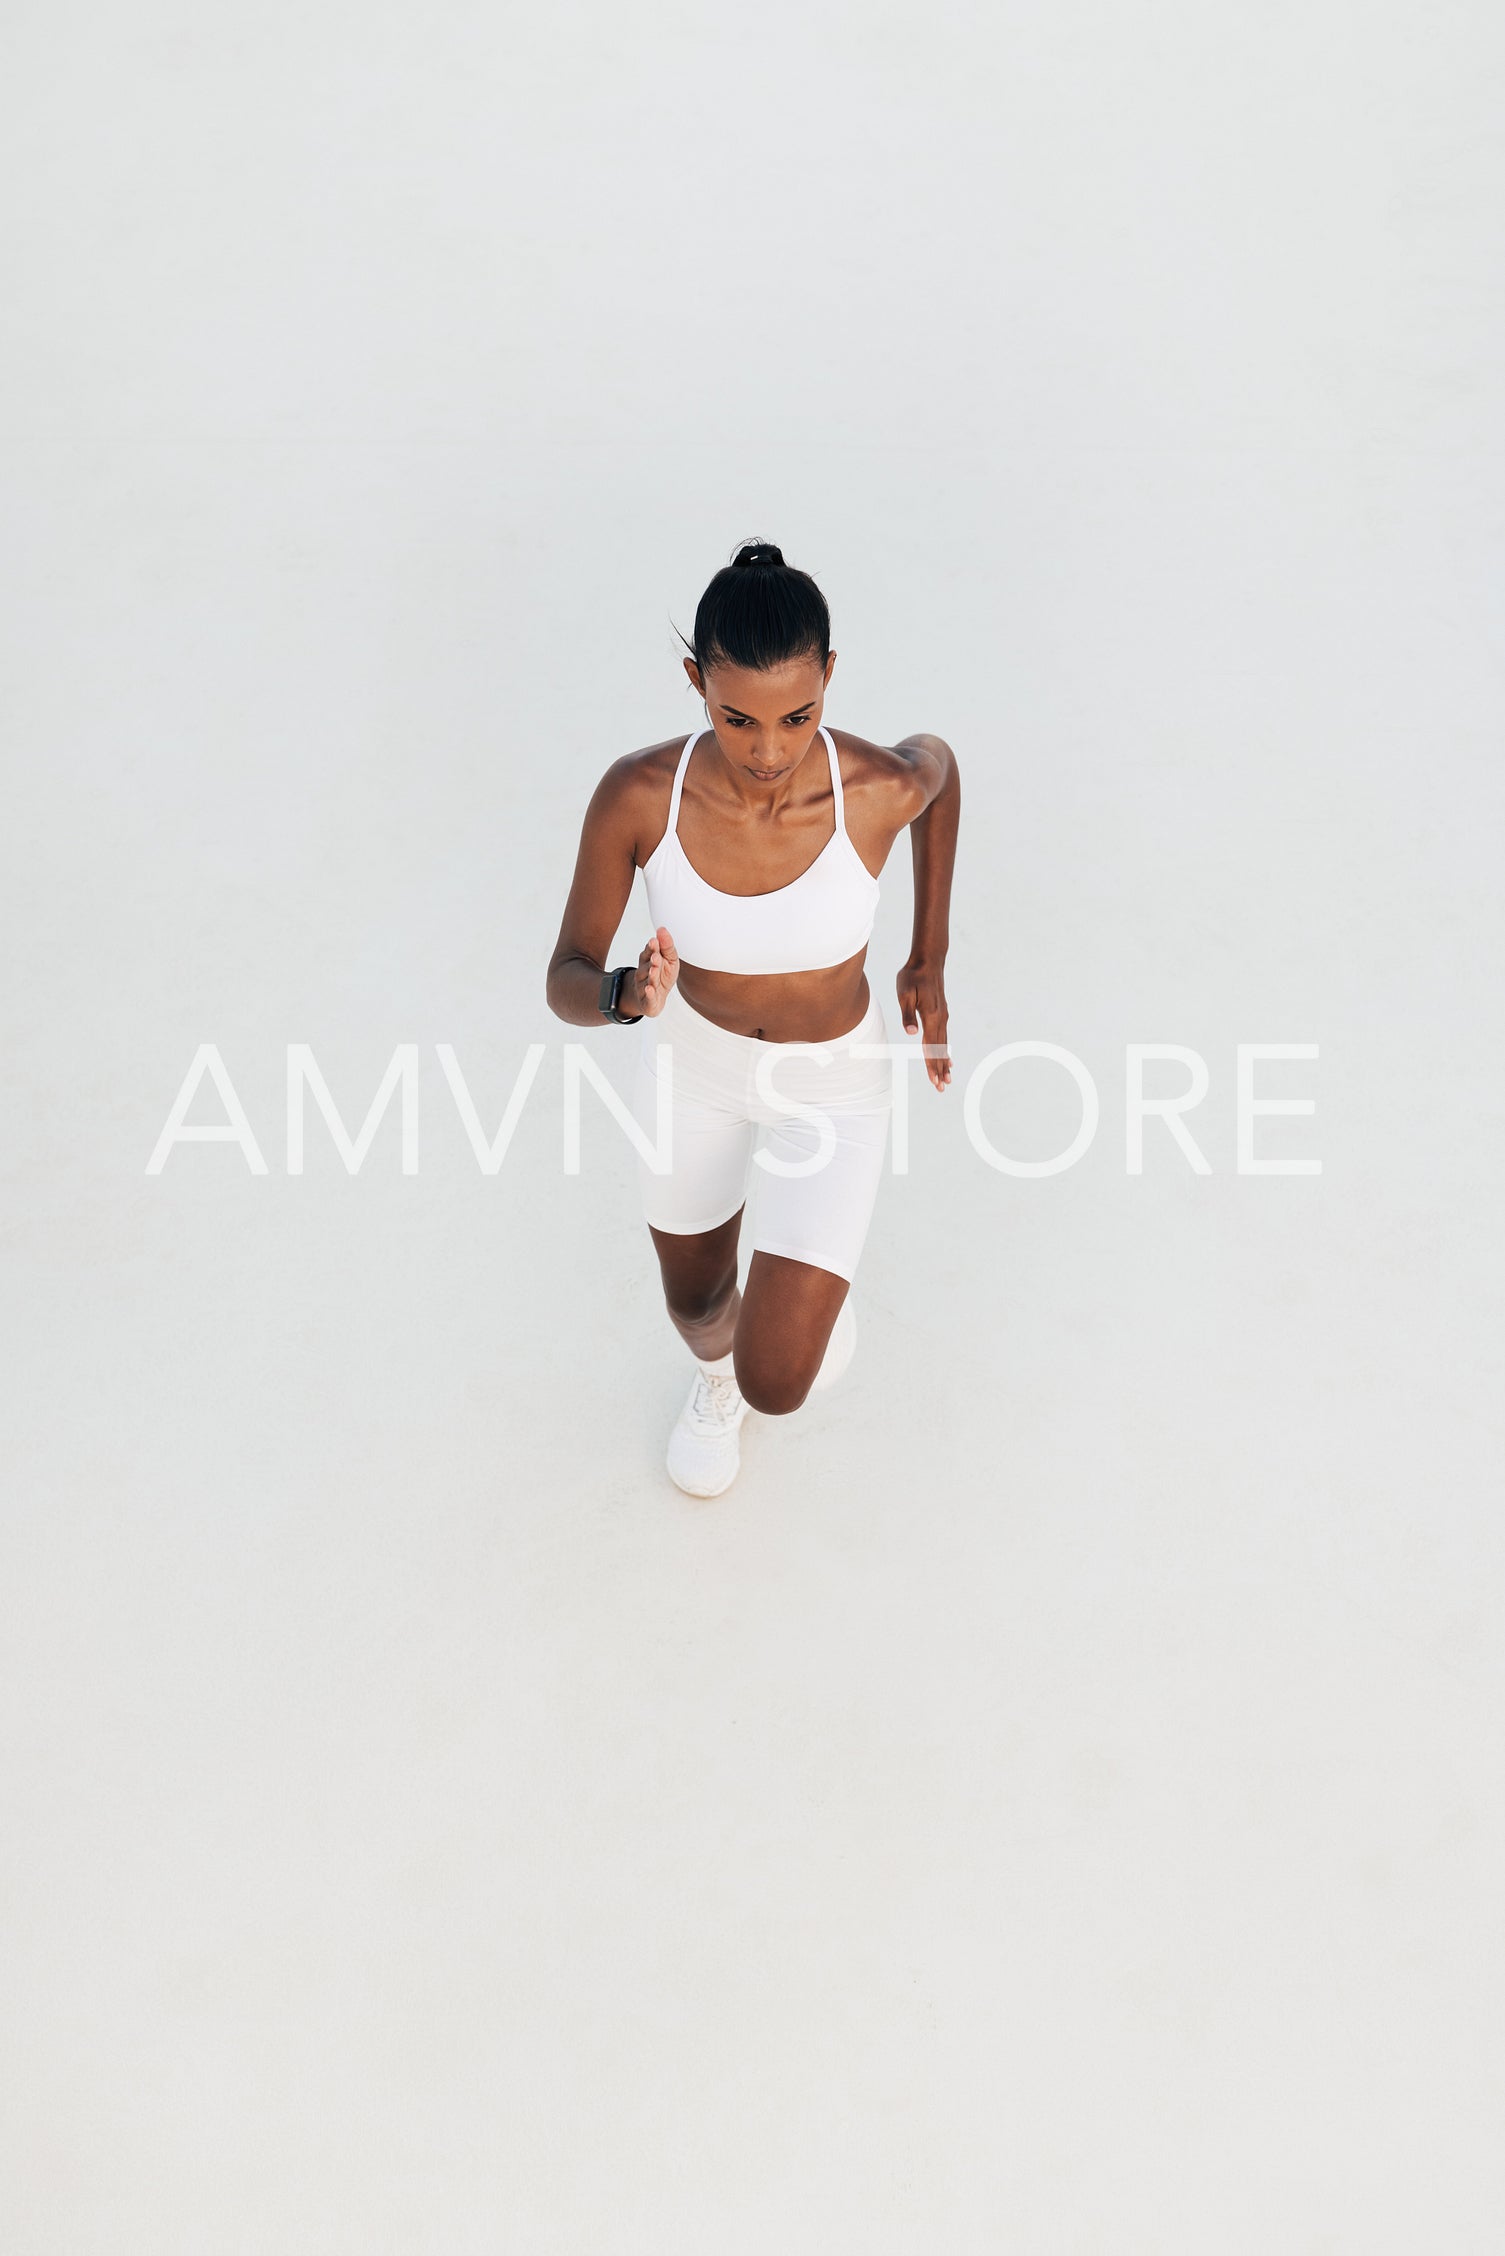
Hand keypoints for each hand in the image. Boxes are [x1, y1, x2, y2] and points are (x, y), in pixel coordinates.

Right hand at [633, 926, 679, 1016]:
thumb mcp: (669, 960)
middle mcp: (644, 973)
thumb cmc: (662, 976)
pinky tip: (649, 989)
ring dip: (650, 975)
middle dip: (651, 961)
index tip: (654, 941)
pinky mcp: (647, 1001)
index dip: (651, 947)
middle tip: (656, 955)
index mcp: (649, 961)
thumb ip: (667, 946)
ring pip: (647, 980)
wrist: (653, 1000)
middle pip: (647, 966)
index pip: (648, 952)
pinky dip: (648, 993)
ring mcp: (644, 987)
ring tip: (654, 970)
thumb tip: (662, 928)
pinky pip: (647, 997)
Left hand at [897, 957, 950, 1090]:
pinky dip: (945, 1050)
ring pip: (943, 1044)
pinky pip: (943, 1036)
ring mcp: (942, 1016)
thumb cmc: (912, 976)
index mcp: (931, 1016)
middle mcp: (940, 1019)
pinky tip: (947, 1057)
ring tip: (948, 1078)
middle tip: (942, 1087)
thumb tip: (911, 1033)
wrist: (927, 961)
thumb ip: (908, 1014)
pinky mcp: (941, 1013)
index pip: (931, 1046)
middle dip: (940, 1069)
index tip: (935, 1081)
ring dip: (944, 1062)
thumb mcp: (905, 993)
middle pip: (939, 1050)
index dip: (932, 1065)